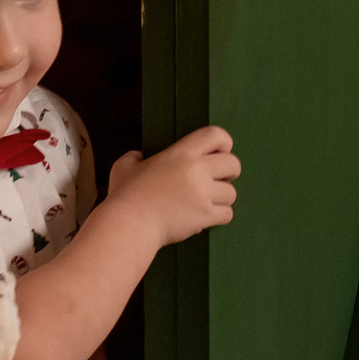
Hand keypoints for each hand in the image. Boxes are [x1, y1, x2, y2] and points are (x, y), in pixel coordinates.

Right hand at [107, 125, 239, 247]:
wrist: (129, 224)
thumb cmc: (125, 195)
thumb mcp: (125, 166)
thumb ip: (136, 157)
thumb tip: (140, 157)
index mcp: (181, 153)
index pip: (216, 135)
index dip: (223, 142)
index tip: (218, 152)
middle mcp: (197, 170)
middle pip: (233, 164)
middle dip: (229, 172)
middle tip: (216, 180)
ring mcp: (203, 194)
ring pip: (231, 192)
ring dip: (221, 198)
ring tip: (206, 202)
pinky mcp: (205, 215)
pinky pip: (227, 213)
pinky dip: (219, 216)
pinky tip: (205, 216)